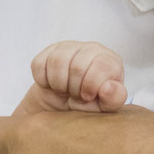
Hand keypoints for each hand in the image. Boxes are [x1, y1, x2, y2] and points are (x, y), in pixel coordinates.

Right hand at [12, 40, 128, 116]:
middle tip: (76, 95)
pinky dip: (44, 81)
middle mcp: (91, 49)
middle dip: (74, 88)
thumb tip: (109, 87)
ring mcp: (69, 47)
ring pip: (57, 62)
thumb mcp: (106, 106)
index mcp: (110, 61)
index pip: (101, 66)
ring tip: (65, 91)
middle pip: (77, 66)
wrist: (65, 105)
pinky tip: (53, 85)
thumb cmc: (90, 104)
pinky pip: (39, 65)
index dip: (92, 85)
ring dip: (59, 84)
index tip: (88, 96)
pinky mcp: (48, 52)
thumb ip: (114, 98)